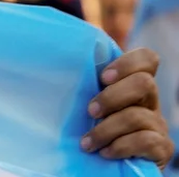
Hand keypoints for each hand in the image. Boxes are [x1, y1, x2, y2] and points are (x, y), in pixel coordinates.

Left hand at [84, 48, 173, 169]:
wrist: (107, 166)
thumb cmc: (92, 127)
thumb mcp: (91, 104)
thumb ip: (88, 86)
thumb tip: (62, 66)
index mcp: (134, 85)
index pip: (147, 59)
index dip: (127, 63)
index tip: (102, 77)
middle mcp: (150, 102)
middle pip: (144, 83)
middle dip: (112, 97)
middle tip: (90, 111)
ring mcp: (158, 125)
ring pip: (138, 116)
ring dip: (106, 130)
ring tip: (87, 143)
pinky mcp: (162, 148)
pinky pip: (146, 141)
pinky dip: (120, 146)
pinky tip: (105, 152)